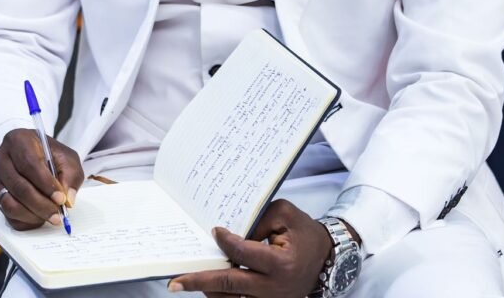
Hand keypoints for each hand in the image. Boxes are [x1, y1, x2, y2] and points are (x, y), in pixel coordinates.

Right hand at [0, 128, 82, 230]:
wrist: (33, 154)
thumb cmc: (50, 155)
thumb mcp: (66, 158)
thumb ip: (71, 175)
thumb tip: (68, 198)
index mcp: (18, 140)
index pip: (29, 164)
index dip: (46, 184)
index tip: (60, 198)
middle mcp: (1, 158)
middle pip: (19, 187)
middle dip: (41, 204)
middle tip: (58, 214)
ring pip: (9, 203)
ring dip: (32, 215)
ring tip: (51, 217)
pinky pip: (6, 214)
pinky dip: (25, 220)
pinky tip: (39, 218)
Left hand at [168, 199, 335, 296]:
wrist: (327, 258)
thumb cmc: (305, 234)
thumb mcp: (284, 215)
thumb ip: (256, 220)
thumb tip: (229, 234)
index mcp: (280, 264)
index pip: (243, 252)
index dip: (225, 241)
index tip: (214, 231)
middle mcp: (274, 288)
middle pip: (230, 284)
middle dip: (200, 281)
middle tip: (176, 282)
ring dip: (208, 291)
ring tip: (188, 282)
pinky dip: (223, 297)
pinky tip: (209, 289)